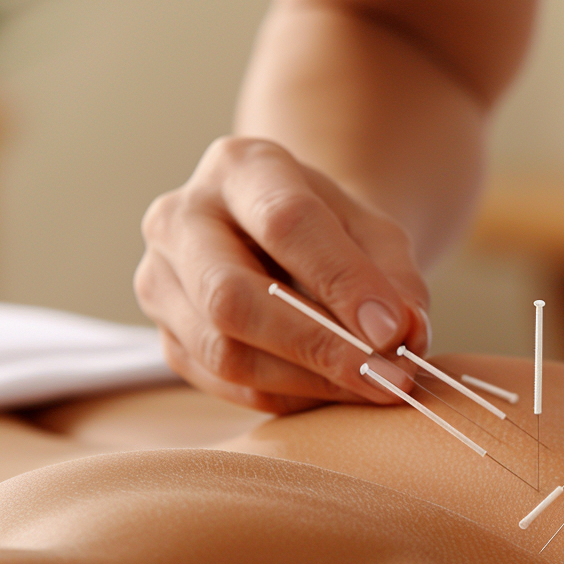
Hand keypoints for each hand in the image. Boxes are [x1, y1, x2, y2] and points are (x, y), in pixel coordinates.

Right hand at [136, 136, 430, 412]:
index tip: (393, 332)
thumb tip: (402, 335)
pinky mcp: (166, 337)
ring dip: (307, 381)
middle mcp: (181, 217)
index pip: (286, 223)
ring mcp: (160, 280)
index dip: (342, 282)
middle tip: (384, 379)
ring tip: (370, 387)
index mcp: (240, 167)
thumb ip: (395, 279)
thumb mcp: (376, 234)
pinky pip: (224, 384)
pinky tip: (332, 390)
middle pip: (231, 295)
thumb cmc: (334, 234)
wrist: (285, 241)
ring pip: (222, 351)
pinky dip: (287, 396)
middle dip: (316, 346)